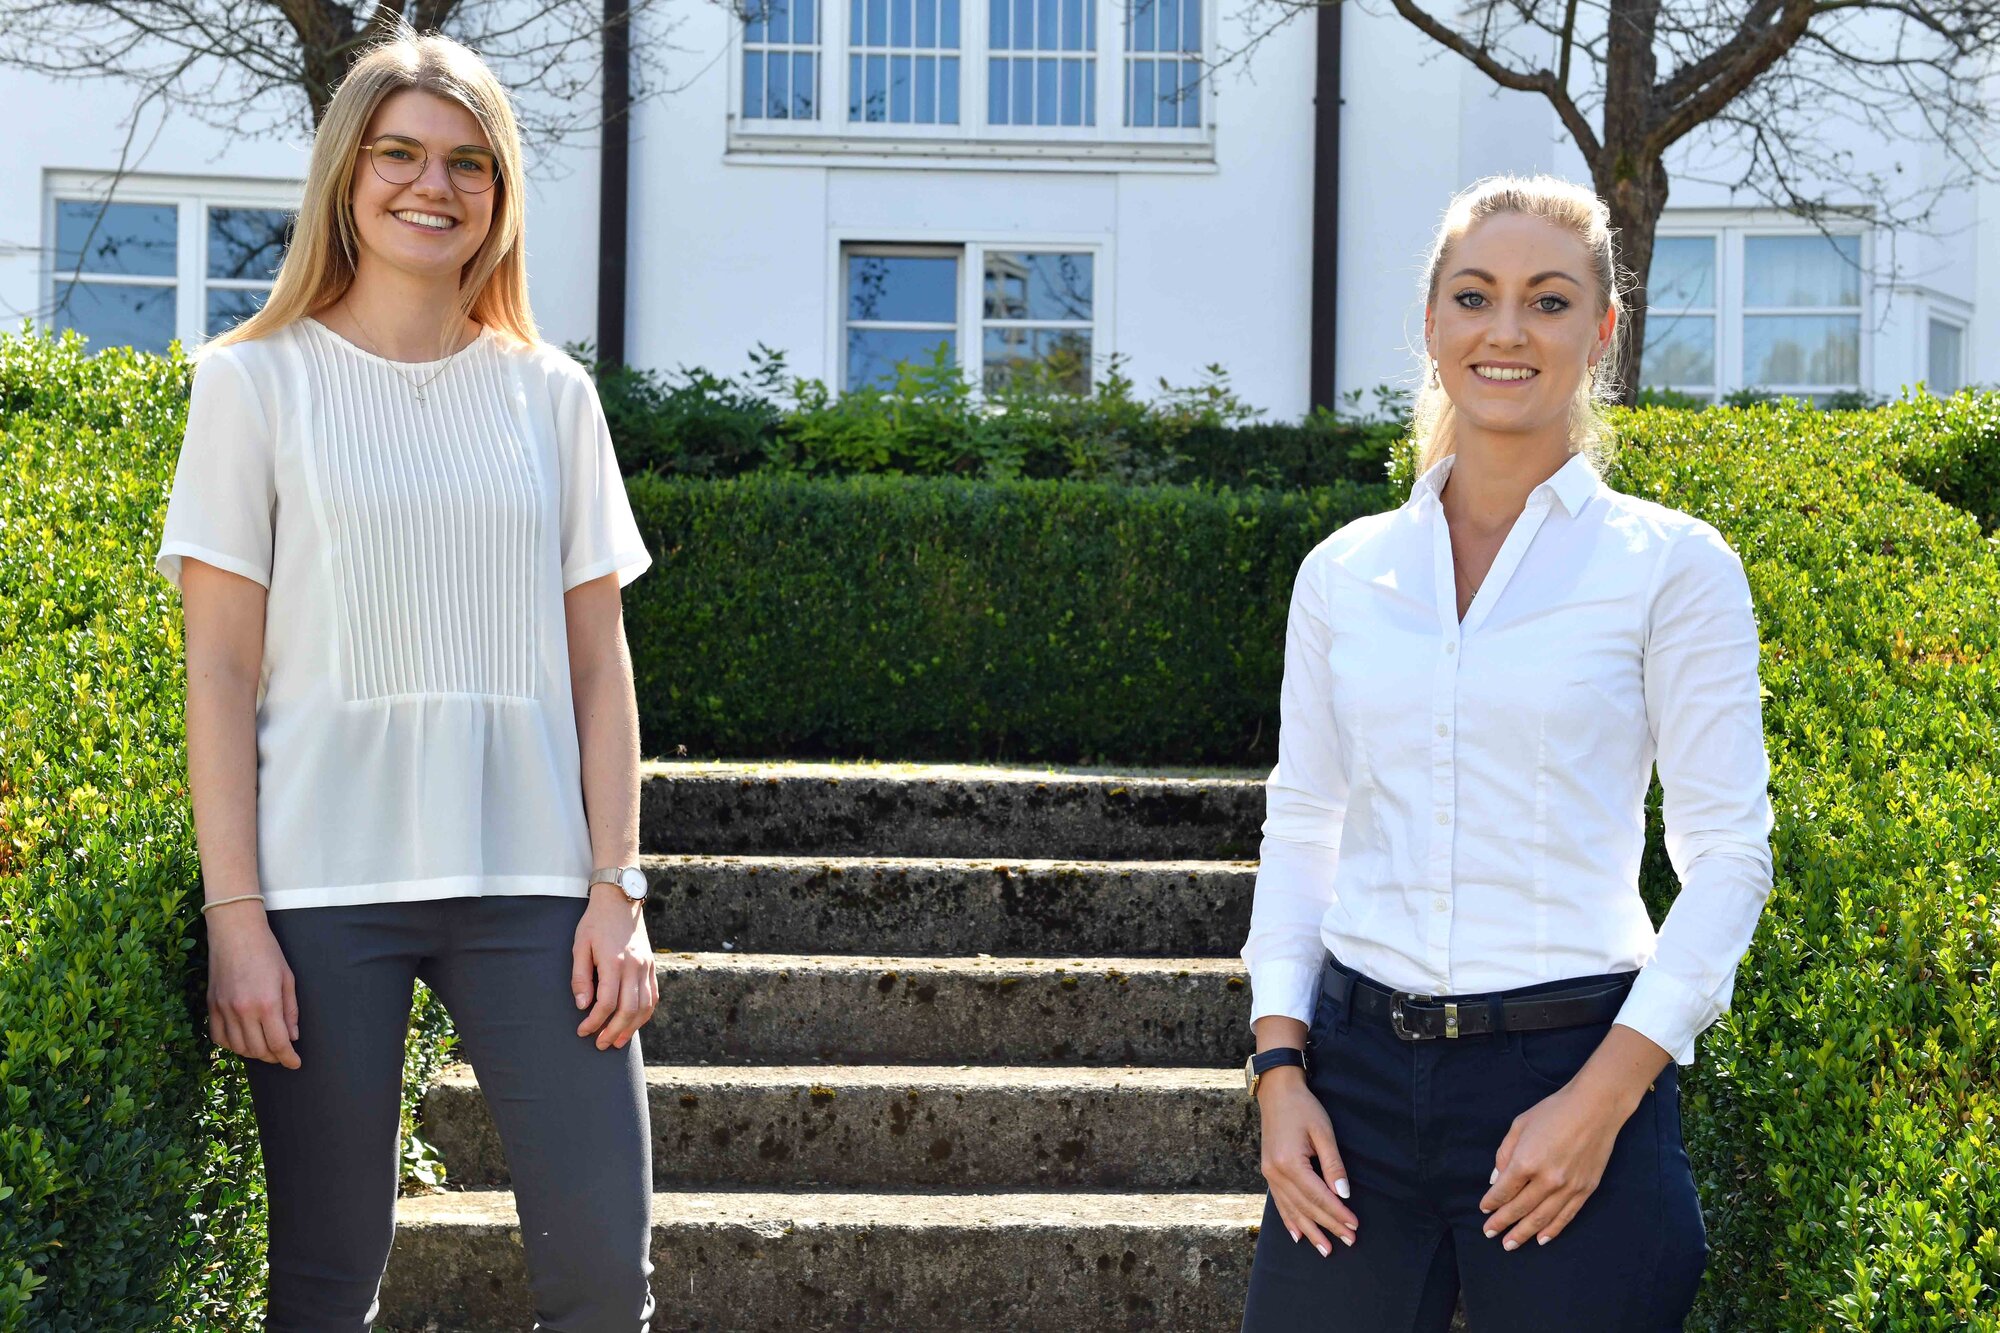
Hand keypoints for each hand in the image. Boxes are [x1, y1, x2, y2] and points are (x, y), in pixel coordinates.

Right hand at [206, 907, 301, 1068]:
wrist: (235, 932)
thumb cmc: (267, 951)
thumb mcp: (287, 979)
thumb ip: (290, 1011)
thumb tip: (292, 1037)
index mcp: (266, 1003)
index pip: (278, 1044)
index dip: (288, 1058)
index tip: (295, 1063)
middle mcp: (243, 1011)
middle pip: (258, 1050)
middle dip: (273, 1057)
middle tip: (283, 1054)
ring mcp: (224, 1010)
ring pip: (238, 1048)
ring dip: (253, 1053)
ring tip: (265, 1047)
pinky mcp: (211, 1006)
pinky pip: (218, 1037)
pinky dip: (231, 1045)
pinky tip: (243, 1040)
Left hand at [572, 885, 657, 1049]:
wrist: (620, 900)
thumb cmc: (595, 922)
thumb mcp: (580, 946)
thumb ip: (580, 977)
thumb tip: (583, 1005)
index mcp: (614, 961)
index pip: (607, 1003)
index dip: (595, 1022)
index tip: (583, 1030)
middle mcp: (635, 966)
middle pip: (629, 1010)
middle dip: (614, 1031)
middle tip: (601, 1044)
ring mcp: (647, 966)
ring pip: (645, 1006)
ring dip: (632, 1028)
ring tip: (618, 1041)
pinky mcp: (652, 965)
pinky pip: (654, 996)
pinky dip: (645, 1013)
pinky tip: (634, 1023)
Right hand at [1256, 1068, 1359, 1255]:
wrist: (1276, 1092)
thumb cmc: (1303, 1108)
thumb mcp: (1323, 1131)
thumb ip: (1333, 1164)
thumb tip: (1343, 1194)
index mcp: (1290, 1163)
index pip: (1318, 1196)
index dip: (1337, 1213)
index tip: (1355, 1225)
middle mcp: (1276, 1172)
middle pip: (1306, 1207)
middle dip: (1329, 1225)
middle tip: (1349, 1240)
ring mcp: (1269, 1174)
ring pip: (1292, 1210)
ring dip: (1310, 1230)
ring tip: (1325, 1249)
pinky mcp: (1268, 1172)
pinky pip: (1279, 1203)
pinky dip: (1289, 1220)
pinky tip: (1298, 1235)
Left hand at [1477, 1080, 1628, 1248]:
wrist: (1595, 1108)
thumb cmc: (1553, 1111)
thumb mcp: (1520, 1125)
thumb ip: (1504, 1154)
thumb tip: (1496, 1180)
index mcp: (1526, 1161)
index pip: (1504, 1191)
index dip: (1492, 1203)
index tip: (1484, 1210)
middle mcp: (1547, 1179)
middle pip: (1519, 1208)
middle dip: (1502, 1222)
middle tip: (1489, 1233)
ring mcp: (1568, 1187)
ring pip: (1541, 1219)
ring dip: (1524, 1233)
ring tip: (1510, 1244)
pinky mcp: (1585, 1190)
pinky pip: (1566, 1216)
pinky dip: (1552, 1230)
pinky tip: (1541, 1239)